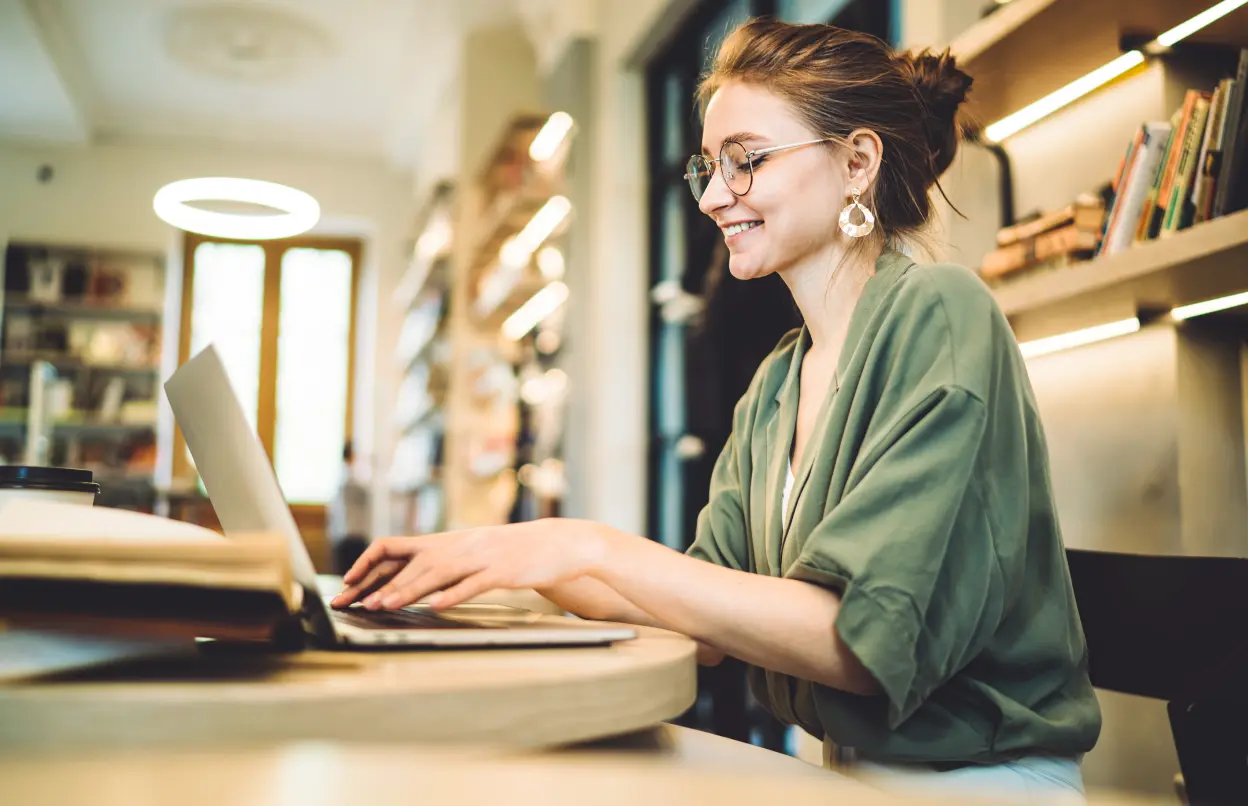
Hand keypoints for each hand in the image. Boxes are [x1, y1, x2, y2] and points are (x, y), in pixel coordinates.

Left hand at [330, 519, 610, 611]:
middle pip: (411, 561)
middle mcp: (459, 545)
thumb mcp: (472, 553)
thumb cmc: (513, 553)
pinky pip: (473, 583)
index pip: (397, 546)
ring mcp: (481, 557)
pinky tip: (437, 605)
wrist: (558, 543)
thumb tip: (409, 580)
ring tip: (383, 605)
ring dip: (407, 589)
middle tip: (352, 602)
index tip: (348, 583)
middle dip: (378, 583)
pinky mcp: (502, 571)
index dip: (369, 563)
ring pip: (437, 572)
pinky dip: (454, 594)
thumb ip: (443, 563)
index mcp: (448, 541)